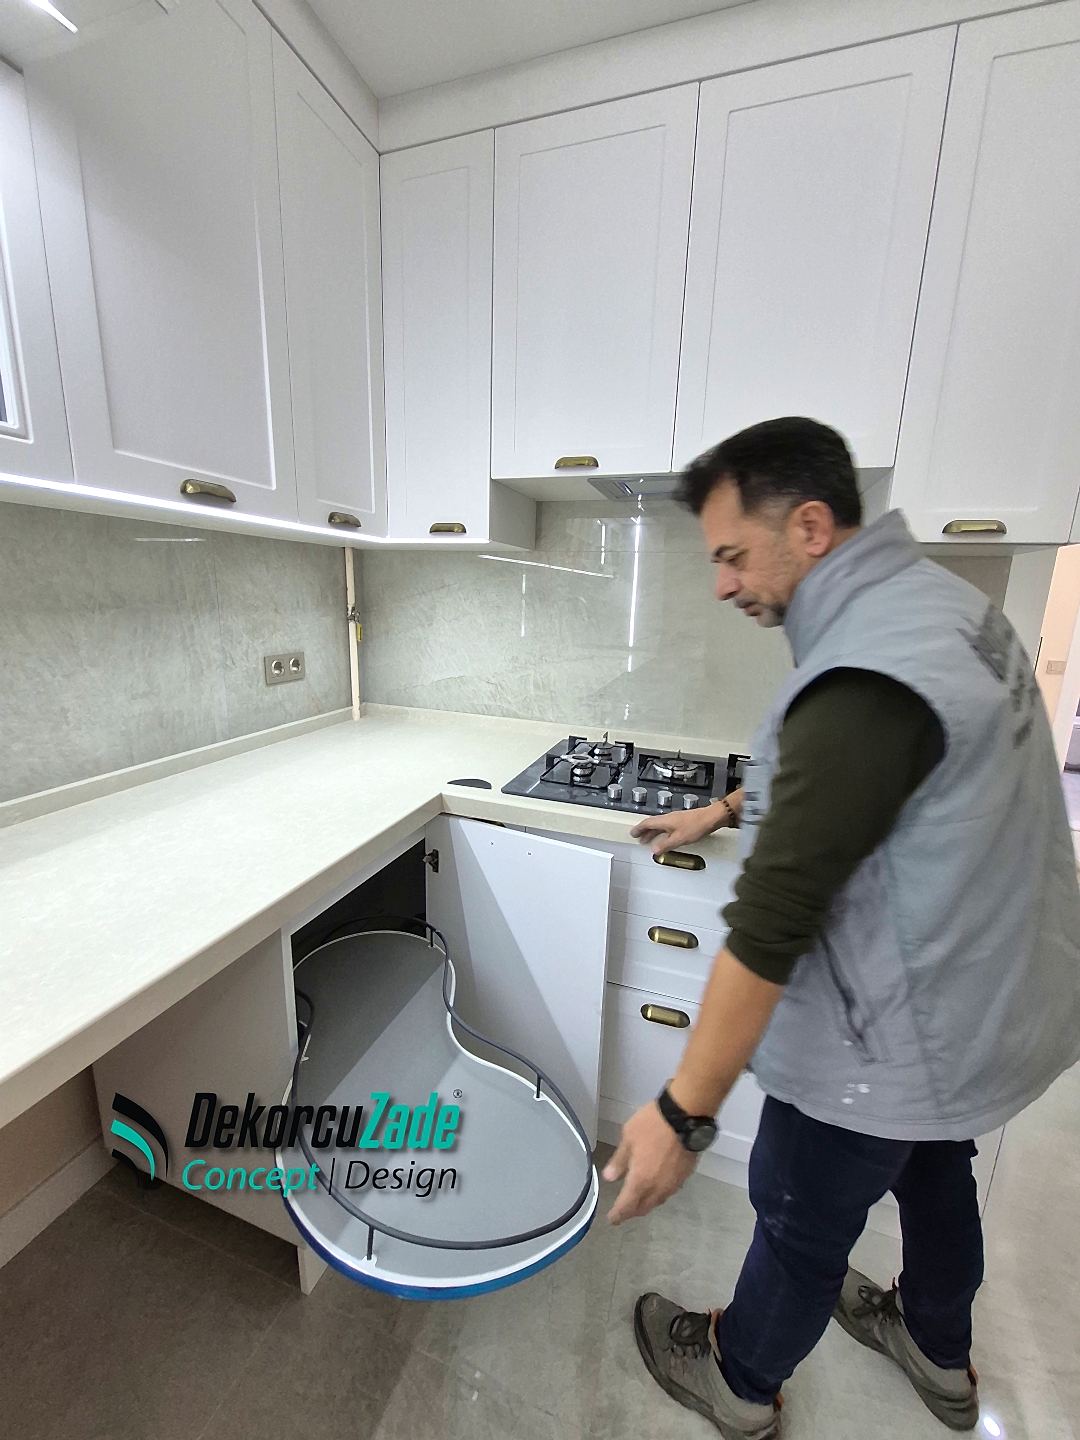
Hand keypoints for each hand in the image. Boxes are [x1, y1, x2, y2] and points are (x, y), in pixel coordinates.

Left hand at [602, 1101, 696, 1223]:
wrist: (685, 1117)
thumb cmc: (652, 1125)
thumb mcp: (628, 1138)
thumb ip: (619, 1160)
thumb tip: (609, 1178)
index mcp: (640, 1181)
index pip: (627, 1206)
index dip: (618, 1215)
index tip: (612, 1219)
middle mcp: (658, 1188)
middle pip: (643, 1208)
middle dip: (632, 1212)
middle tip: (624, 1210)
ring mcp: (674, 1184)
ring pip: (657, 1201)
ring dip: (647, 1203)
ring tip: (639, 1199)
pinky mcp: (685, 1176)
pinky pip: (669, 1191)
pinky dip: (659, 1193)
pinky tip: (657, 1185)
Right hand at [630, 802, 725, 855]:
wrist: (711, 818)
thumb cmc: (696, 825)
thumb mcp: (679, 839)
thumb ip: (665, 845)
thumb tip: (655, 850)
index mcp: (665, 821)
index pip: (647, 823)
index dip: (639, 829)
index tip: (633, 833)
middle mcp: (669, 818)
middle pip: (652, 824)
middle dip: (644, 831)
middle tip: (638, 837)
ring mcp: (675, 819)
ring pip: (660, 825)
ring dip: (653, 832)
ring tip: (649, 839)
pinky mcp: (682, 821)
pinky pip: (666, 827)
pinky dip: (661, 832)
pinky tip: (665, 837)